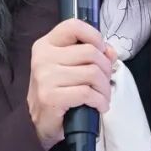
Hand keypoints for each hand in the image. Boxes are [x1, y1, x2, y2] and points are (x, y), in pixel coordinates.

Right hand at [28, 19, 118, 150]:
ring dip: (105, 89)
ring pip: (92, 73)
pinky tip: (99, 106)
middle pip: (90, 52)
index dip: (94, 36)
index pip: (73, 26)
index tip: (102, 51)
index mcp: (46, 45)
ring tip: (103, 96)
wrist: (40, 123)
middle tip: (104, 83)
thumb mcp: (71, 68)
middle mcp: (42, 57)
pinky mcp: (50, 96)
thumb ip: (90, 55)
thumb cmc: (58, 93)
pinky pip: (87, 93)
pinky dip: (100, 101)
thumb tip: (110, 51)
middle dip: (106, 69)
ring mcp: (45, 77)